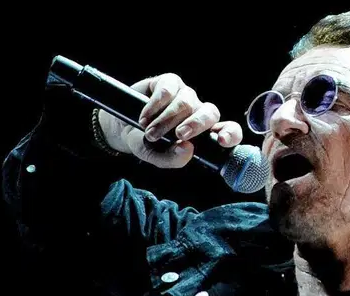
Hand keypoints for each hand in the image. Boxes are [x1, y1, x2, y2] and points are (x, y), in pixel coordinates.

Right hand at [97, 73, 242, 168]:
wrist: (120, 128)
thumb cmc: (144, 142)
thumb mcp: (155, 156)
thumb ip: (171, 158)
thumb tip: (186, 151)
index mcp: (202, 133)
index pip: (228, 130)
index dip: (230, 134)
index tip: (221, 140)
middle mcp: (196, 112)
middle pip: (210, 112)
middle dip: (195, 125)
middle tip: (178, 136)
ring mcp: (184, 95)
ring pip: (186, 102)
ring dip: (167, 120)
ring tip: (150, 132)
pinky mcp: (168, 82)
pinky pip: (168, 89)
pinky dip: (155, 105)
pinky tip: (144, 116)